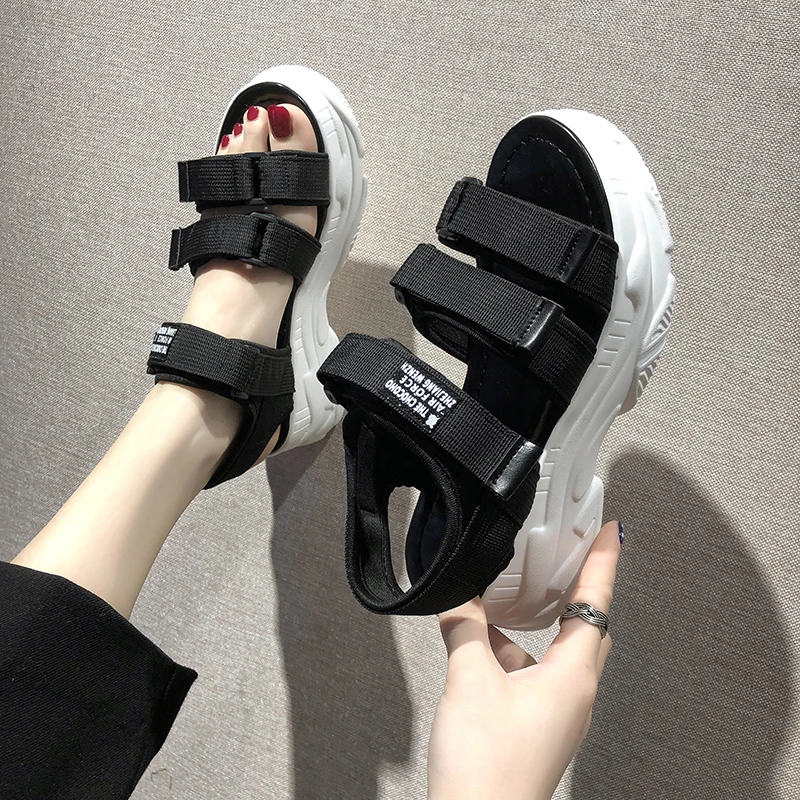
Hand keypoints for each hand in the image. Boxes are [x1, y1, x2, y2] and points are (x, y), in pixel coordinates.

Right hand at [427, 520, 620, 799]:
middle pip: (585, 627)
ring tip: (507, 597)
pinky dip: (512, 651)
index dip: (602, 563)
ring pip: (555, 651)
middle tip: (569, 553)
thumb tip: (459, 599)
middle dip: (577, 587)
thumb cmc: (487, 771)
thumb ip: (465, 631)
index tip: (608, 532)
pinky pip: (532, 674)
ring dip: (536, 622)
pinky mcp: (535, 727)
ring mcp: (555, 713)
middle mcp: (573, 695)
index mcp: (572, 678)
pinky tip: (481, 645)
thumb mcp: (469, 682)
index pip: (595, 605)